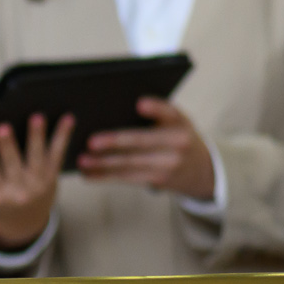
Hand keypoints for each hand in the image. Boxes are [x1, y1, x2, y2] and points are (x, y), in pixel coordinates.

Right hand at [0, 112, 73, 251]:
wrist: (25, 219)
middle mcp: (18, 190)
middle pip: (12, 164)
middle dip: (8, 145)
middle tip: (3, 126)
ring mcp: (37, 182)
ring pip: (37, 156)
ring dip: (37, 136)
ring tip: (36, 117)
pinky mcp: (53, 174)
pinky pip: (58, 153)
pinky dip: (63, 136)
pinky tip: (68, 118)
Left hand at [79, 98, 214, 198]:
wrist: (201, 168)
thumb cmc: (175, 136)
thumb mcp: (175, 121)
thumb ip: (154, 114)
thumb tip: (113, 110)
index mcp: (179, 121)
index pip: (169, 111)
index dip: (155, 108)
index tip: (139, 104)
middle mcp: (178, 142)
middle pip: (142, 141)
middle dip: (115, 142)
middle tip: (90, 142)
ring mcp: (170, 163)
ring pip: (131, 163)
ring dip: (103, 163)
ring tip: (82, 160)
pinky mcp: (159, 180)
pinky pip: (128, 178)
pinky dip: (105, 176)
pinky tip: (88, 174)